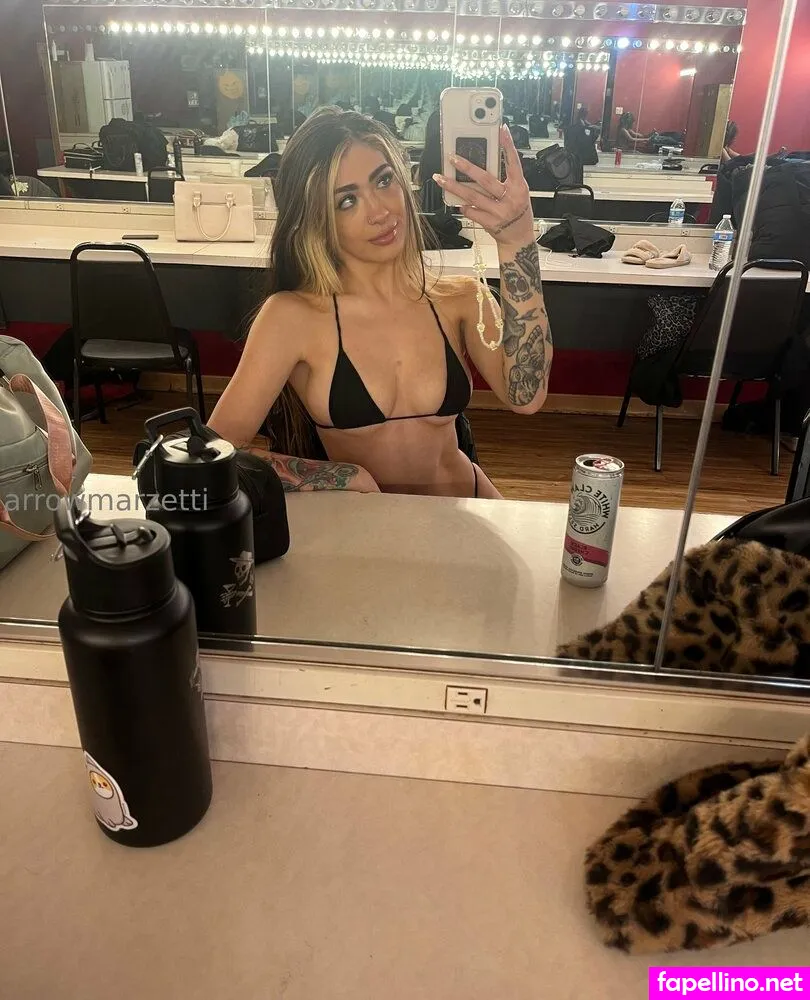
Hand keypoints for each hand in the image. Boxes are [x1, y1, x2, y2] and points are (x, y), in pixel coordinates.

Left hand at [433, 124, 533, 246]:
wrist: (519, 239)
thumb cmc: (518, 213)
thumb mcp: (518, 193)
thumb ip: (505, 180)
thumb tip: (484, 164)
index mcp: (519, 187)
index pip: (513, 162)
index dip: (508, 146)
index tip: (501, 130)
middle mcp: (510, 198)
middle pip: (485, 179)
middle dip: (466, 167)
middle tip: (452, 157)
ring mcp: (499, 211)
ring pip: (473, 195)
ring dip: (454, 186)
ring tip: (440, 179)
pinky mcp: (490, 223)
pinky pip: (472, 212)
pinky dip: (463, 206)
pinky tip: (456, 202)